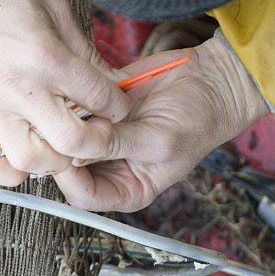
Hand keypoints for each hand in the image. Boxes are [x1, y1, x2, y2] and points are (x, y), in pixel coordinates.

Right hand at [0, 0, 130, 184]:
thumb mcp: (56, 10)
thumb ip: (86, 52)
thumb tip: (111, 82)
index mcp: (47, 57)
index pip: (100, 98)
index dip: (120, 105)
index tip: (116, 104)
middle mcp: (20, 88)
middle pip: (71, 141)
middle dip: (97, 143)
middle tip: (98, 132)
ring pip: (31, 161)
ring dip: (55, 160)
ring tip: (61, 144)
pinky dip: (9, 172)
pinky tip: (25, 154)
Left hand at [53, 36, 269, 210]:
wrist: (212, 79)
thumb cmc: (198, 119)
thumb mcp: (159, 140)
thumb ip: (116, 147)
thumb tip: (73, 154)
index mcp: (126, 188)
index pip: (82, 196)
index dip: (69, 178)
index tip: (68, 151)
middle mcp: (110, 166)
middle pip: (68, 168)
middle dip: (63, 147)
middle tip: (63, 122)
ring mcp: (102, 136)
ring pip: (65, 137)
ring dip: (65, 120)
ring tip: (77, 102)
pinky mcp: (99, 108)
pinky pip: (72, 108)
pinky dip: (73, 98)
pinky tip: (82, 88)